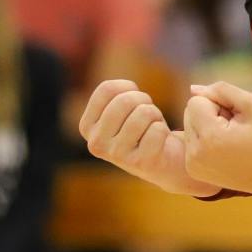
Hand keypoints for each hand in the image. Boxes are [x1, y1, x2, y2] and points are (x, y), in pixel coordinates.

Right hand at [79, 80, 218, 196]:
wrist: (165, 160)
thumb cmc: (143, 126)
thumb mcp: (122, 106)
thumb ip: (115, 92)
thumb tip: (129, 87)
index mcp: (86, 127)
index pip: (107, 89)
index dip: (128, 88)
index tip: (134, 101)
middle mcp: (96, 143)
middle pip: (125, 101)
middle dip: (144, 101)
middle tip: (147, 114)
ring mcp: (116, 155)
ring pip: (143, 113)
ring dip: (155, 115)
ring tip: (153, 127)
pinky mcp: (139, 163)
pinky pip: (158, 130)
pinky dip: (164, 130)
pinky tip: (160, 142)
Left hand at [182, 81, 251, 200]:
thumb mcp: (250, 104)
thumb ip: (221, 90)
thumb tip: (193, 89)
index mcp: (210, 137)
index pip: (195, 102)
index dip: (216, 104)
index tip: (233, 118)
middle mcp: (196, 154)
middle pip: (189, 113)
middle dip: (208, 114)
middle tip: (231, 127)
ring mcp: (192, 165)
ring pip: (188, 126)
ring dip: (205, 126)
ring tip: (227, 137)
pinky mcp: (193, 170)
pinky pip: (189, 142)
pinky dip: (203, 140)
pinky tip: (221, 148)